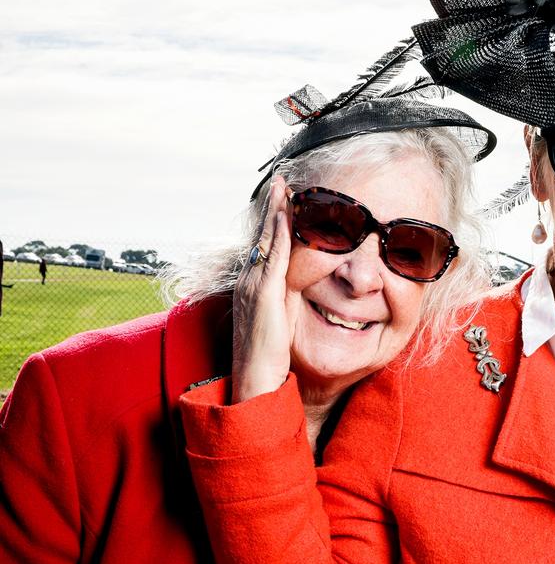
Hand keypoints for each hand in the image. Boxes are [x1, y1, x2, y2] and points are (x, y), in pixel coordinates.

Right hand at [231, 178, 297, 403]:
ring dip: (274, 213)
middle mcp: (249, 283)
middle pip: (262, 237)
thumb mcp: (278, 322)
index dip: (272, 222)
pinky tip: (287, 217)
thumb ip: (284, 303)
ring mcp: (253, 287)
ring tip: (283, 188)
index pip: (265, 247)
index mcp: (253, 288)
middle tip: (282, 181)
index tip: (283, 198)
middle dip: (272, 208)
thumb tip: (297, 290)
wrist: (254, 382)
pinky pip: (273, 258)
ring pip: (266, 242)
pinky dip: (279, 234)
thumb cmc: (269, 358)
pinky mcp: (263, 295)